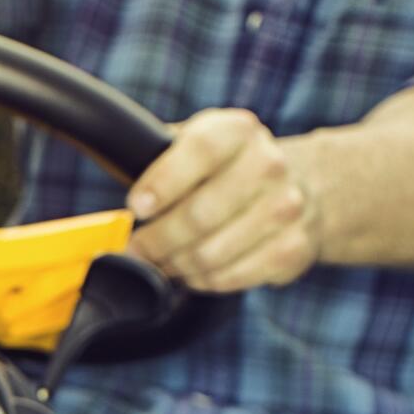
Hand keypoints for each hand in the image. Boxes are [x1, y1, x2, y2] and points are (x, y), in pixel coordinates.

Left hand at [127, 109, 325, 292]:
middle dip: (156, 241)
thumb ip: (158, 155)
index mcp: (238, 131)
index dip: (163, 182)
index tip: (136, 207)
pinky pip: (229, 278)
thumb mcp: (195, 145)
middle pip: (199, 215)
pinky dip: (202, 281)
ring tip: (163, 262)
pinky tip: (193, 271)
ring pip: (210, 254)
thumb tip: (113, 169)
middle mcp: (269, 165)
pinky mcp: (291, 249)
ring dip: (175, 265)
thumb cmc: (226, 169)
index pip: (200, 152)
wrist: (300, 185)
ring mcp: (285, 208)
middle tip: (137, 250)